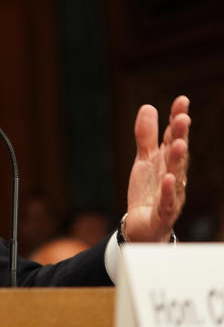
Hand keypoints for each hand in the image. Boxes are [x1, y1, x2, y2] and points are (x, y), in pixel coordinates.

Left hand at [123, 95, 189, 241]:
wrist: (143, 226)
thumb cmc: (149, 191)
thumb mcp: (144, 160)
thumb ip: (146, 136)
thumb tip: (148, 106)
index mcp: (169, 162)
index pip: (175, 137)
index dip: (178, 120)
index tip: (182, 100)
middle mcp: (174, 176)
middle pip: (178, 154)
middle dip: (181, 136)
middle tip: (183, 117)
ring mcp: (171, 194)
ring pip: (176, 176)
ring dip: (178, 160)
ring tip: (179, 144)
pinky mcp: (163, 213)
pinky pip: (167, 202)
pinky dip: (168, 190)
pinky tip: (168, 178)